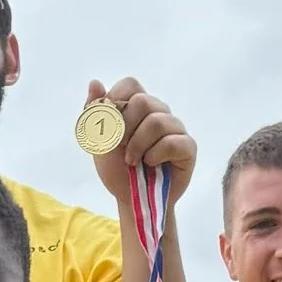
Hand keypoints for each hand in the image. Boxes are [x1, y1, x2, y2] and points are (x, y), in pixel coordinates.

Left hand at [87, 81, 193, 212]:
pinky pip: (172, 142)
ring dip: (138, 145)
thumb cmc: (117, 169)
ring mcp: (175, 129)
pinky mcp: (187, 147)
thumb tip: (95, 82)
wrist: (132, 199)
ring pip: (158, 121)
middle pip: (144, 101)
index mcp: (137, 107)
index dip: (116, 102)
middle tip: (122, 149)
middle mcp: (159, 112)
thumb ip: (94, 113)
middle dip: (126, 129)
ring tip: (133, 161)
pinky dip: (155, 155)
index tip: (109, 127)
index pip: (130, 84)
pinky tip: (152, 164)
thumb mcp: (98, 142)